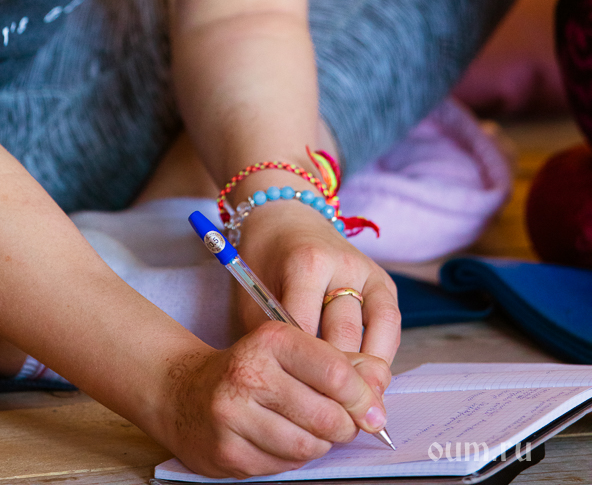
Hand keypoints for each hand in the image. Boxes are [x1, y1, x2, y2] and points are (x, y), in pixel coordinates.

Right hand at [160, 321, 389, 478]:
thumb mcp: (288, 349)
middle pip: (326, 416)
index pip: (335, 372)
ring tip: (310, 430)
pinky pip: (282, 467)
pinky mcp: (227, 452)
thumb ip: (338, 362)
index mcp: (271, 340)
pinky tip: (281, 440)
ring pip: (307, 447)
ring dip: (319, 444)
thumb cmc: (247, 368)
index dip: (362, 397)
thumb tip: (378, 384)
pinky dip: (292, 459)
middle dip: (344, 426)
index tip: (373, 411)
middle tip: (343, 424)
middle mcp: (249, 374)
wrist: (182, 391)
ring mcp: (234, 416)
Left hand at [234, 201, 399, 398]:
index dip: (306, 375)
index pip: (308, 330)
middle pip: (343, 336)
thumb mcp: (254, 295)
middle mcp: (341, 264)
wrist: (285, 216)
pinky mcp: (382, 279)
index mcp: (304, 264)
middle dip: (339, 384)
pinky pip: (389, 324)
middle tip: (336, 427)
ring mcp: (366, 270)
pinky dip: (383, 354)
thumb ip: (274, 339)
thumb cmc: (264, 261)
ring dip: (367, 375)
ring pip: (373, 333)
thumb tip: (293, 392)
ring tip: (361, 415)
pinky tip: (373, 382)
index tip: (303, 412)